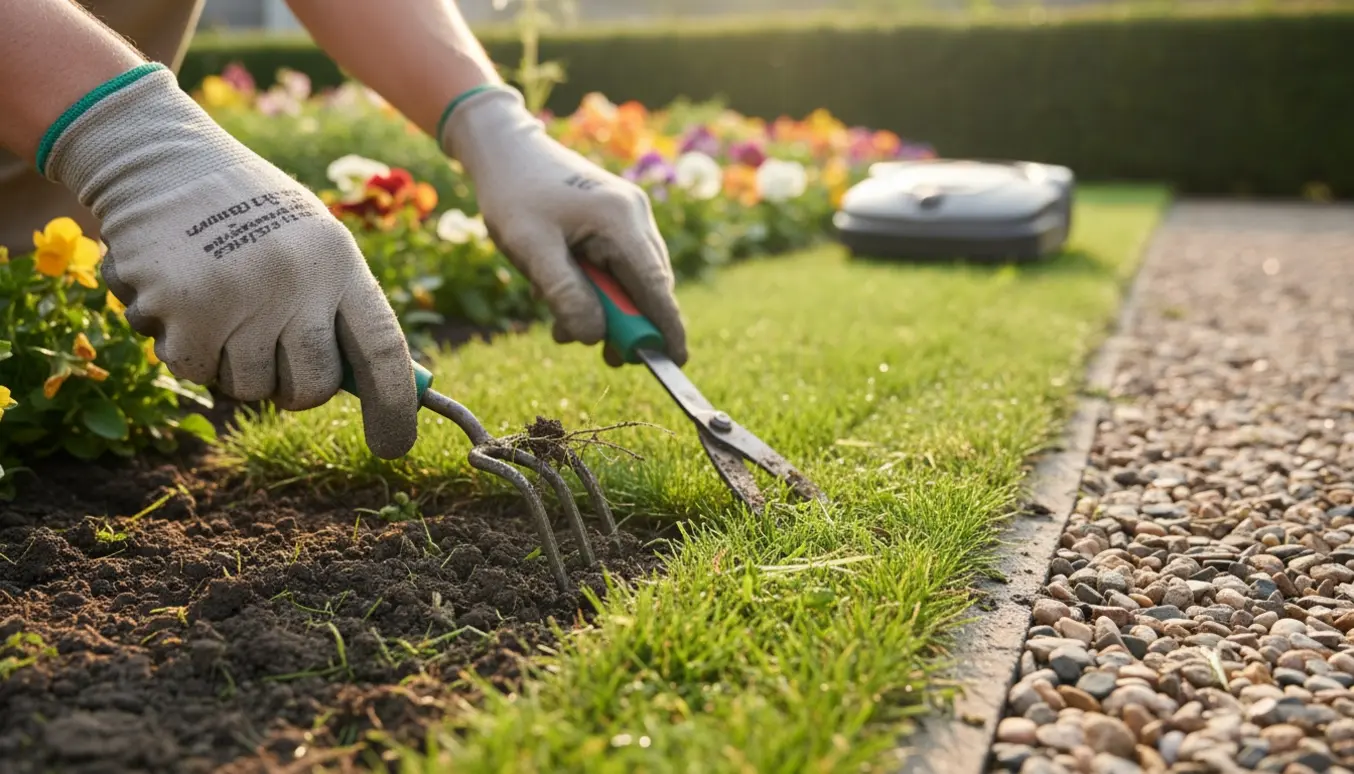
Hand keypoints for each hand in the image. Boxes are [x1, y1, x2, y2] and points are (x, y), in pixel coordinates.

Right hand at [41, 65, 418, 457]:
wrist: (161, 159)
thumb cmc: (248, 210)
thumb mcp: (312, 241)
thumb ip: (338, 306)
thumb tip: (370, 387)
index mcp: (339, 261)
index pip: (383, 349)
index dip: (396, 405)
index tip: (393, 445)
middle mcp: (297, 281)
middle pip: (316, 387)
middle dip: (297, 390)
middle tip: (274, 355)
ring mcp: (240, 298)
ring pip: (249, 386)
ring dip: (233, 364)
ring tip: (222, 305)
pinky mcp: (184, 311)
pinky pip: (195, 371)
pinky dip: (186, 348)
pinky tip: (183, 300)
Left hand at [439, 86, 687, 366]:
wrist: (503, 147)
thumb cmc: (513, 193)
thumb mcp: (530, 249)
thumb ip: (565, 294)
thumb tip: (595, 337)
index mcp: (620, 220)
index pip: (655, 286)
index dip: (666, 328)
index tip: (676, 363)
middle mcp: (634, 216)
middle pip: (647, 287)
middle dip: (624, 324)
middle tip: (603, 355)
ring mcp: (627, 215)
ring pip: (631, 280)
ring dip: (602, 308)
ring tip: (558, 316)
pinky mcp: (615, 219)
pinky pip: (616, 266)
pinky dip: (595, 288)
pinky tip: (559, 289)